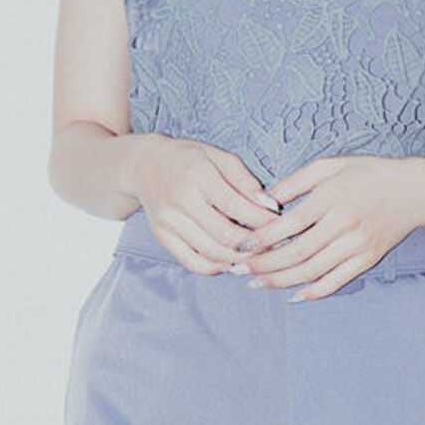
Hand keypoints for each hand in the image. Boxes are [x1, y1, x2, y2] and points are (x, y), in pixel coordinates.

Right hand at [131, 137, 282, 272]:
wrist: (144, 165)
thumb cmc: (189, 159)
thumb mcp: (219, 157)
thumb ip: (245, 181)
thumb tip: (270, 206)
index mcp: (198, 175)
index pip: (237, 206)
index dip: (262, 220)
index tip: (280, 224)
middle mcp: (180, 200)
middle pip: (225, 235)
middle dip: (255, 244)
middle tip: (273, 244)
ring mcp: (168, 221)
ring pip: (211, 253)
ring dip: (239, 258)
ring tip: (256, 254)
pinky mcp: (162, 236)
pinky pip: (192, 262)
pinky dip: (215, 268)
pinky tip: (231, 262)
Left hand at [232, 155, 424, 298]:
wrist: (414, 191)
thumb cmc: (368, 173)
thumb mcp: (330, 166)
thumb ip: (295, 181)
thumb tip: (263, 200)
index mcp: (331, 198)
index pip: (287, 225)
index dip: (260, 239)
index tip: (240, 245)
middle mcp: (343, 224)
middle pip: (296, 253)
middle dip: (264, 265)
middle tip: (239, 270)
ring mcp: (357, 245)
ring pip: (312, 271)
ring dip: (281, 281)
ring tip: (258, 284)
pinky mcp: (368, 259)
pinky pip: (336, 281)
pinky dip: (313, 292)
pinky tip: (294, 296)